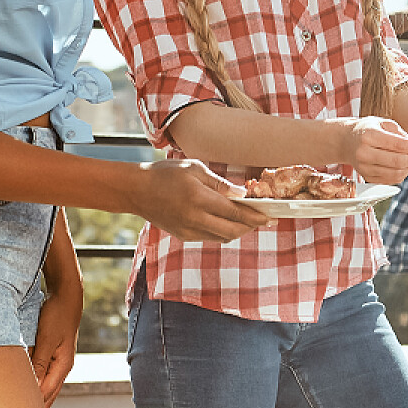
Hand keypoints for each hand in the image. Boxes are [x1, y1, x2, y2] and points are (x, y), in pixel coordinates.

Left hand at [30, 276, 81, 407]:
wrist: (67, 297)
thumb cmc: (57, 315)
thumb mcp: (46, 338)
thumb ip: (40, 362)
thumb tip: (33, 386)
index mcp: (63, 365)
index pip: (45, 393)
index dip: (31, 406)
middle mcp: (63, 367)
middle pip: (48, 395)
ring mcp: (59, 362)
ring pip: (46, 387)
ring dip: (35, 400)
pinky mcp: (53, 356)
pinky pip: (43, 377)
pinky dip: (35, 386)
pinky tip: (26, 392)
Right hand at [132, 158, 271, 241]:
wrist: (136, 191)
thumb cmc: (166, 173)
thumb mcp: (195, 169)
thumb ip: (220, 184)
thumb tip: (242, 194)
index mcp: (199, 199)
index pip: (235, 213)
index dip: (255, 216)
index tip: (270, 216)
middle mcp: (195, 219)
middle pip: (233, 230)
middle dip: (252, 226)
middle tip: (265, 220)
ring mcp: (189, 230)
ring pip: (223, 237)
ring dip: (239, 230)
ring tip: (250, 220)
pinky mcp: (184, 236)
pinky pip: (211, 237)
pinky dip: (224, 231)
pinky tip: (230, 222)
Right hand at [333, 116, 407, 184]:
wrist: (345, 141)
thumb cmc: (368, 129)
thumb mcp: (385, 124)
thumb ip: (404, 134)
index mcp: (369, 135)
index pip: (399, 145)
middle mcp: (364, 153)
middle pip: (398, 161)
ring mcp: (364, 167)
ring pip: (395, 173)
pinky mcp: (366, 177)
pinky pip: (390, 179)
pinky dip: (404, 174)